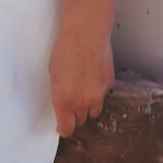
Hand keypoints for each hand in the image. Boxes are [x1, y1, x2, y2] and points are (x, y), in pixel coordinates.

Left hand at [49, 14, 114, 138]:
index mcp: (63, 100)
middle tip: (72, 103)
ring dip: (88, 106)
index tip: (63, 126)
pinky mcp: (108, 84)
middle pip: (81, 121)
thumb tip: (63, 103)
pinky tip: (92, 77)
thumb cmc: (65, 49)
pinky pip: (103, 95)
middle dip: (76, 115)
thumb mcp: (53, 75)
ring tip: (83, 91)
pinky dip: (98, 91)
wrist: (84, 33)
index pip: (67, 129)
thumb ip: (59, 93)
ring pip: (94, 111)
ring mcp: (97, 94)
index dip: (65, 129)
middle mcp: (81, 101)